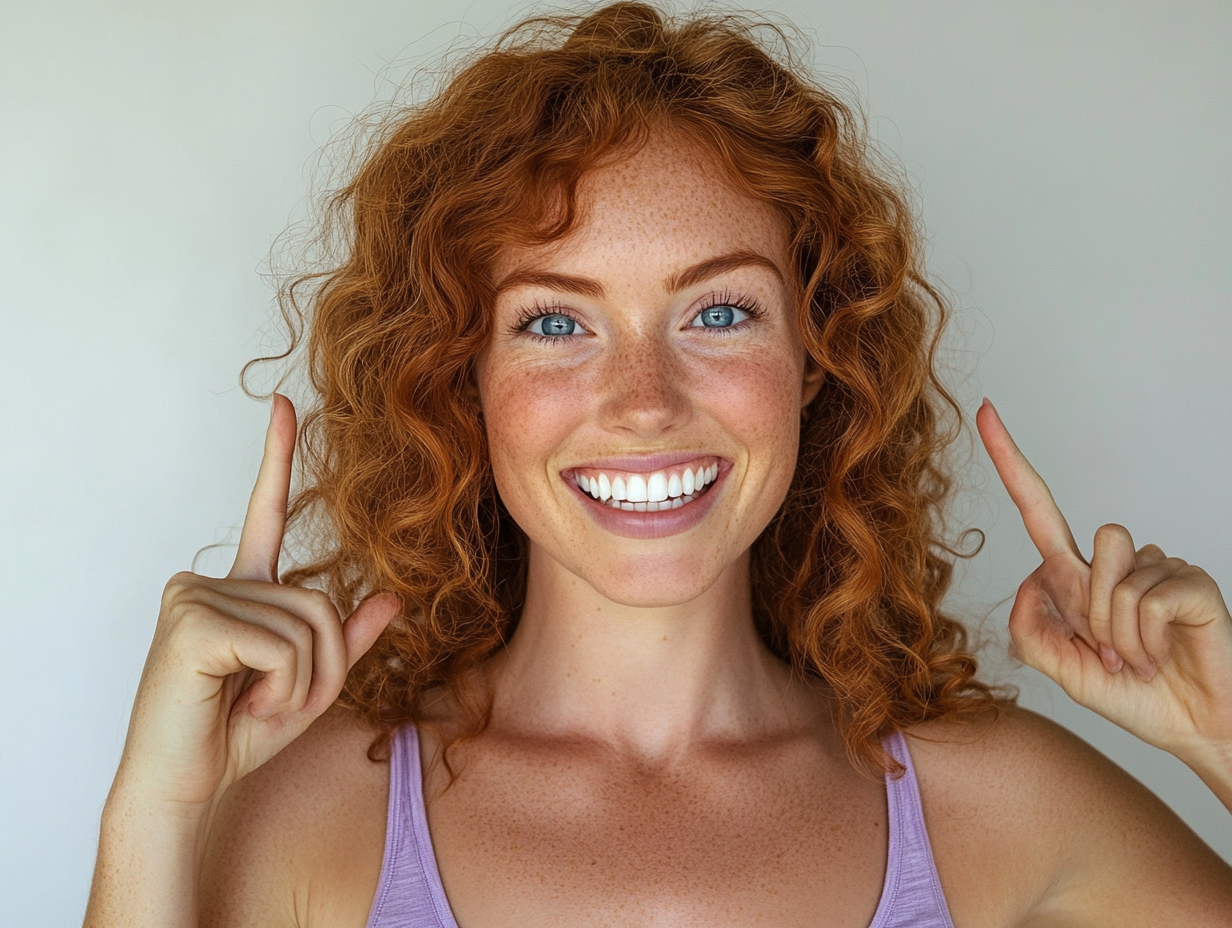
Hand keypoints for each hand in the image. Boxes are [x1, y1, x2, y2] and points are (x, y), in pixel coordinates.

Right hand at [116, 395, 399, 812]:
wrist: (184, 786)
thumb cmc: (238, 733)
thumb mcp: (310, 685)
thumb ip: (346, 641)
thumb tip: (393, 598)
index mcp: (239, 588)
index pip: (263, 512)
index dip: (276, 457)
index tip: (284, 403)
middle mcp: (211, 580)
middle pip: (320, 600)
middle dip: (325, 665)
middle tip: (282, 703)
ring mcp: (195, 595)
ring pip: (307, 625)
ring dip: (304, 683)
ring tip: (259, 705)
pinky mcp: (191, 622)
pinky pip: (283, 646)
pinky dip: (283, 687)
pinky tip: (242, 704)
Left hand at [977, 398, 1231, 761]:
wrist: (1191, 728)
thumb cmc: (1131, 696)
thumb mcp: (1062, 670)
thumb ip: (1030, 630)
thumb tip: (1030, 577)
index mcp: (1076, 578)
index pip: (1038, 510)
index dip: (1010, 463)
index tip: (986, 411)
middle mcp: (1116, 563)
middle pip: (1089, 546)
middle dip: (1093, 613)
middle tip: (1113, 653)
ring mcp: (1158, 568)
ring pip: (1117, 575)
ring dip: (1119, 631)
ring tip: (1139, 656)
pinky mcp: (1192, 582)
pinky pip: (1149, 599)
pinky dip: (1146, 639)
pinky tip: (1161, 655)